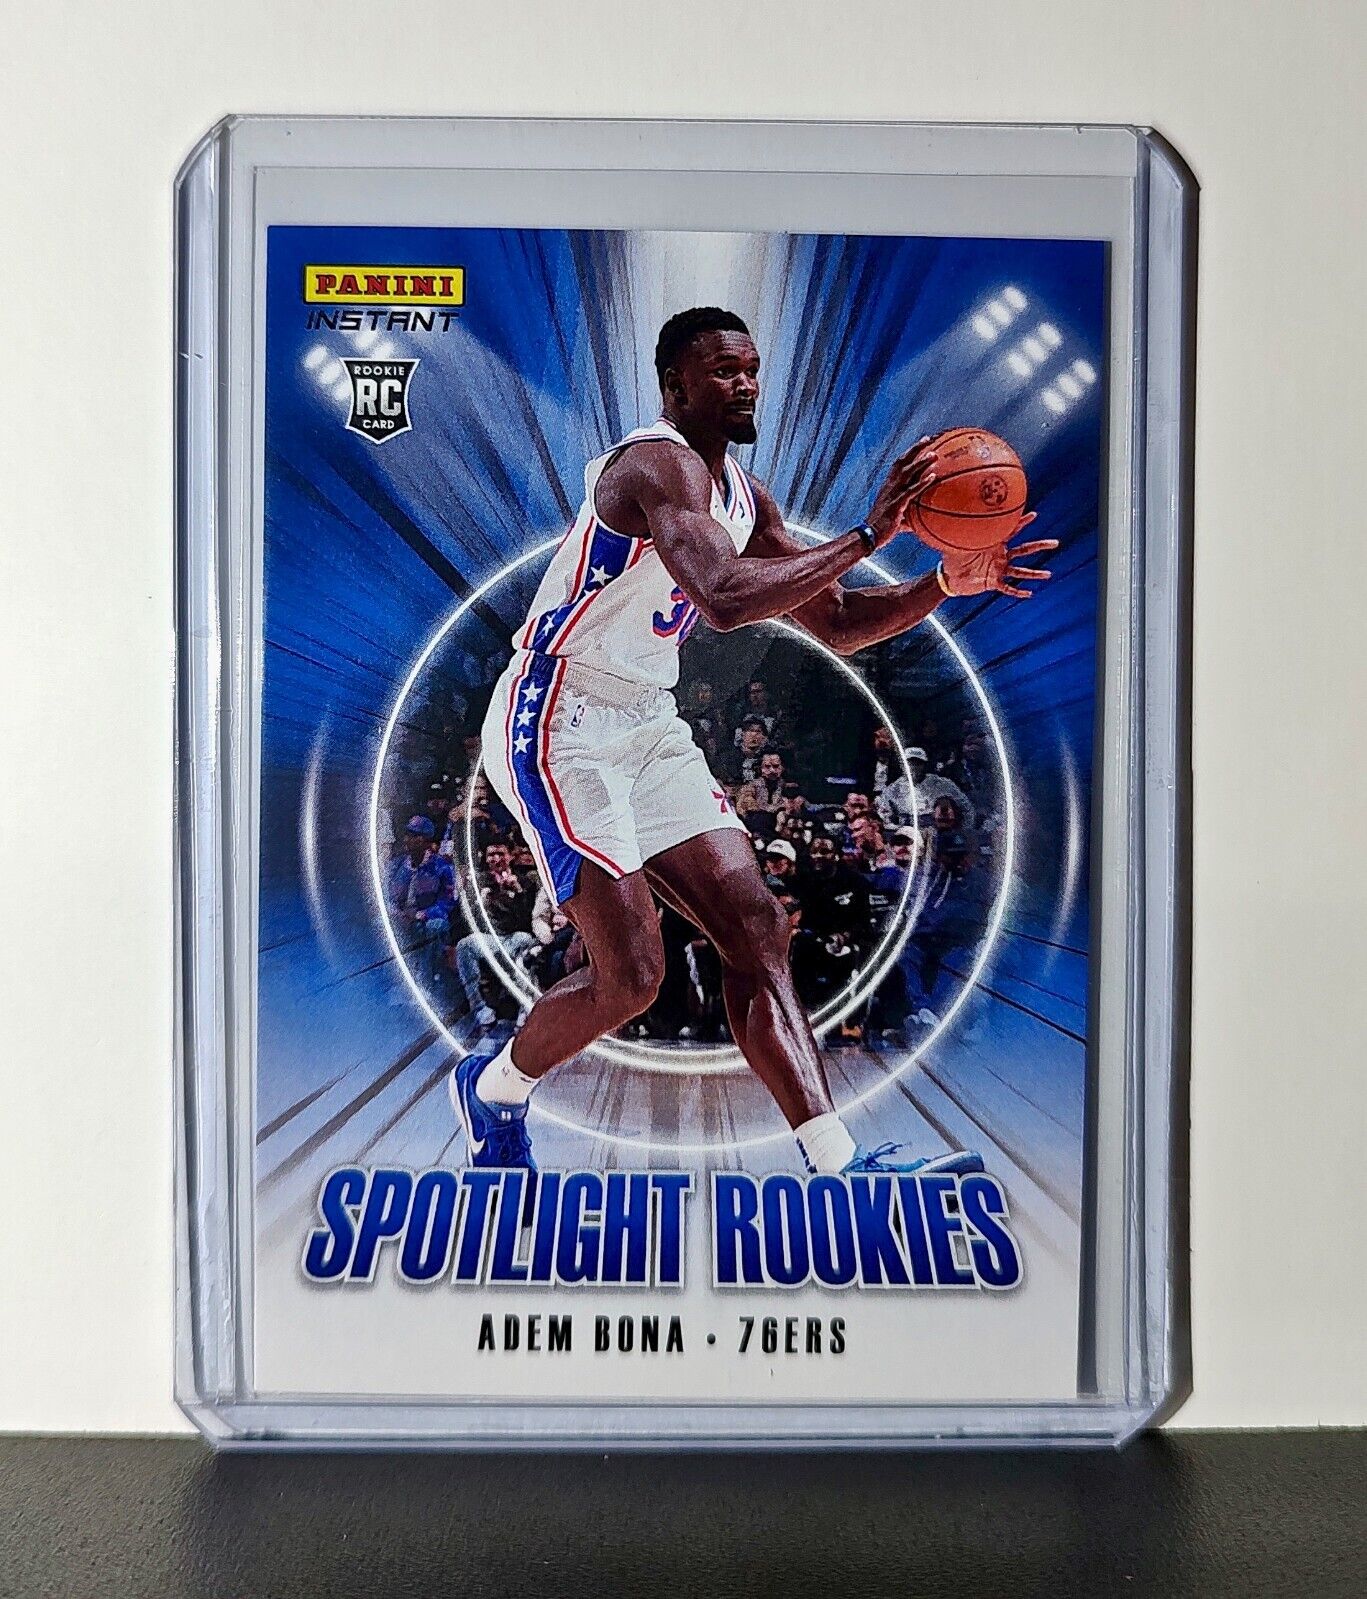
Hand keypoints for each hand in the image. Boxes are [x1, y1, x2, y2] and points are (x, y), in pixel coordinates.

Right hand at [867, 436, 937, 546]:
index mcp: (888, 486)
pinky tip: (933, 477)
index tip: (923, 442)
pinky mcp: (896, 505)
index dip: (911, 452)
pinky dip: (922, 482)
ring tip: (935, 454)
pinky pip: (911, 490)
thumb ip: (909, 514)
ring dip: (921, 462)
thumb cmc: (883, 528)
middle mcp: (889, 486)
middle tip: (929, 439)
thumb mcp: (897, 517)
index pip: (899, 463)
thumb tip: (922, 521)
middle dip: (915, 448)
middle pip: (902, 461)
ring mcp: (892, 494)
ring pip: (907, 472)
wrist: (870, 536)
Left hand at [939, 516, 1057, 598]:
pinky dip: (1017, 591)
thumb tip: (953, 517)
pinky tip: (1029, 594)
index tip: (1033, 515)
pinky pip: (1008, 588)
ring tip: (1048, 575)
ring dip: (1034, 573)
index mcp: (993, 544)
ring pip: (1020, 571)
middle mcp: (1000, 556)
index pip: (1010, 531)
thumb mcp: (958, 544)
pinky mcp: (993, 583)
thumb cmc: (952, 558)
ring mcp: (998, 570)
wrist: (948, 578)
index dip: (1021, 523)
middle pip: (1024, 550)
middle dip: (1039, 546)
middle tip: (1055, 543)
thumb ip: (960, 533)